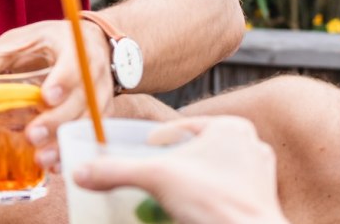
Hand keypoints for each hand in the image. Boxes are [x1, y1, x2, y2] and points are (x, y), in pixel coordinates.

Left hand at [0, 19, 111, 150]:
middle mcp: (93, 71)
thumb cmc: (51, 42)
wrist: (94, 43)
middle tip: (32, 135)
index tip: (46, 97)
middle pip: (81, 100)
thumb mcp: (24, 38)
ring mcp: (101, 94)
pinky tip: (55, 165)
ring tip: (41, 159)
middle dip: (56, 120)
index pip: (73, 64)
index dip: (63, 81)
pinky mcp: (102, 113)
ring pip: (88, 122)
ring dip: (64, 142)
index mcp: (73, 46)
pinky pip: (90, 135)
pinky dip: (72, 151)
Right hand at [71, 116, 288, 223]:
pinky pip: (224, 192)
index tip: (139, 156)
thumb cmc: (213, 202)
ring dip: (187, 183)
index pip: (178, 128)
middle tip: (151, 178)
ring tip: (168, 197)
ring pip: (210, 172)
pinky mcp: (260, 200)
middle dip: (170, 165)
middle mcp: (249, 145)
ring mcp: (258, 174)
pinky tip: (188, 212)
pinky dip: (204, 200)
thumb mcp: (154, 178)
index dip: (153, 143)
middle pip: (194, 151)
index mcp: (229, 128)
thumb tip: (80, 172)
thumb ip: (115, 171)